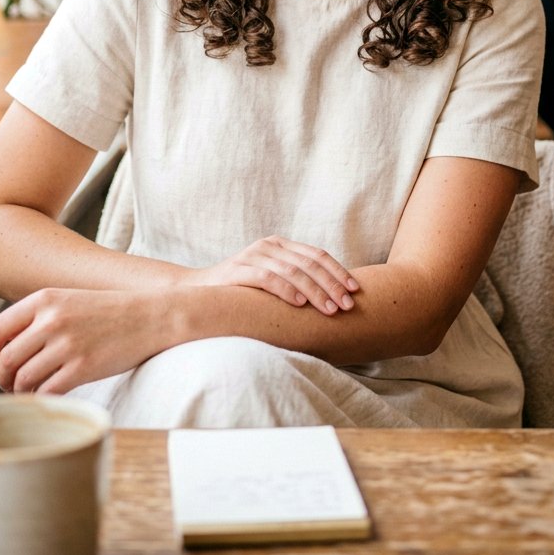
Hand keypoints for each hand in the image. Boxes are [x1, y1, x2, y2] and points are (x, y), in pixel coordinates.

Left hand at [0, 288, 152, 393]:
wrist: (151, 316)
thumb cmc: (111, 311)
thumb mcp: (71, 299)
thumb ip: (40, 316)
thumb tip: (7, 346)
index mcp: (46, 299)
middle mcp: (52, 320)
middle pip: (7, 357)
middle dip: (3, 376)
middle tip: (8, 384)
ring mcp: (67, 344)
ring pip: (24, 378)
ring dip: (19, 391)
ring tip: (26, 393)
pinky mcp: (82, 367)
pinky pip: (47, 391)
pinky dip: (40, 399)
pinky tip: (45, 397)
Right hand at [184, 236, 359, 314]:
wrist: (199, 292)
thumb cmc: (242, 291)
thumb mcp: (272, 281)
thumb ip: (296, 281)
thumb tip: (334, 298)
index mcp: (280, 245)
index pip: (316, 255)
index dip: (338, 271)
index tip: (355, 290)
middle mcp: (269, 246)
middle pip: (309, 263)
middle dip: (332, 284)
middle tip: (347, 304)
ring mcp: (253, 255)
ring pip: (292, 271)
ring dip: (315, 291)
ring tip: (330, 309)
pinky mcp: (239, 270)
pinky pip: (267, 278)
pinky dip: (286, 290)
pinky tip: (300, 304)